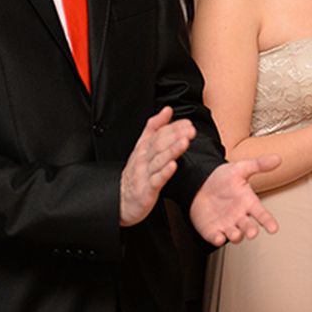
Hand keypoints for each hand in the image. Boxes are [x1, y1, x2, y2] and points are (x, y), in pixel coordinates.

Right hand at [119, 108, 194, 226]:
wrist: (121, 201)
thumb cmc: (136, 174)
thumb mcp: (143, 147)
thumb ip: (155, 127)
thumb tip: (167, 110)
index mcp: (143, 148)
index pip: (158, 133)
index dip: (173, 127)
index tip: (187, 123)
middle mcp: (143, 159)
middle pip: (159, 144)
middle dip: (176, 135)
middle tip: (190, 130)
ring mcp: (144, 174)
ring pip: (159, 160)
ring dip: (173, 150)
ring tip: (185, 142)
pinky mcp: (146, 190)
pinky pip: (156, 180)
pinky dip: (165, 172)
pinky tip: (174, 166)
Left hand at [190, 155, 281, 245]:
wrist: (200, 185)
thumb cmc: (223, 179)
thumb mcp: (240, 169)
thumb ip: (259, 165)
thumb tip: (277, 158)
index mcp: (249, 203)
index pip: (261, 214)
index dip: (268, 221)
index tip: (274, 228)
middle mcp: (240, 217)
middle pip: (248, 227)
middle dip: (251, 231)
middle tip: (252, 233)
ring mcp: (227, 225)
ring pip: (234, 235)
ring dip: (236, 236)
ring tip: (236, 234)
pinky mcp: (212, 231)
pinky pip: (216, 237)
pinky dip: (217, 239)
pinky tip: (218, 238)